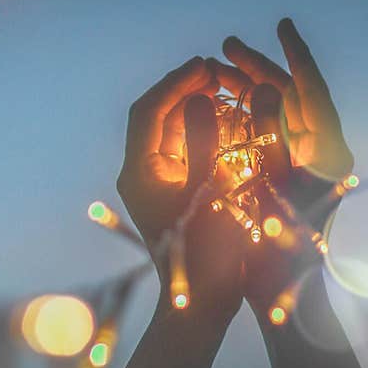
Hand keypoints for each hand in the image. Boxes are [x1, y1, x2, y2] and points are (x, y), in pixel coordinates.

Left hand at [117, 56, 244, 324]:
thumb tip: (198, 98)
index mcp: (139, 172)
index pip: (148, 111)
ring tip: (226, 89)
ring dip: (195, 108)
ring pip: (170, 131)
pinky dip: (202, 131)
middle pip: (155, 117)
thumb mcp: (209, 192)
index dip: (176, 82)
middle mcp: (140, 173)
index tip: (206, 65)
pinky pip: (183, 150)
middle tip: (218, 71)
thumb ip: (202, 142)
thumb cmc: (207, 254)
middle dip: (185, 90)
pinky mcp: (173, 193)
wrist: (202, 302)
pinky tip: (227, 121)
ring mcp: (155, 184)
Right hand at [210, 18, 353, 315]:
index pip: (315, 93)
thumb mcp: (270, 192)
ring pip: (278, 118)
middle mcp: (323, 157)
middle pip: (293, 100)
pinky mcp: (290, 181)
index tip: (281, 27)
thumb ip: (268, 141)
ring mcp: (306, 168)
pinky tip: (218, 111)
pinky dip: (245, 121)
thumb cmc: (280, 255)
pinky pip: (268, 139)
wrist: (287, 304)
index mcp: (329, 156)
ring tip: (214, 76)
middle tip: (223, 51)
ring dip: (248, 95)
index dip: (297, 57)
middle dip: (258, 73)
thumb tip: (264, 91)